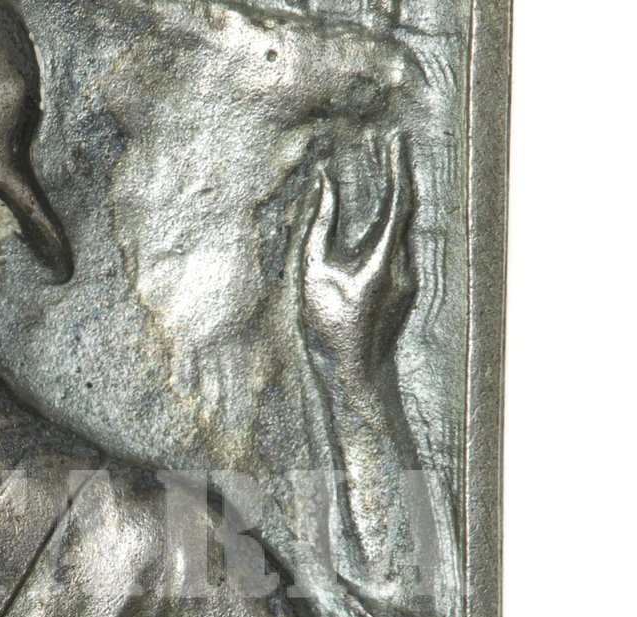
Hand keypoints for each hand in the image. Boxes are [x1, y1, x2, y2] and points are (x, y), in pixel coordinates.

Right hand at [300, 134, 417, 395]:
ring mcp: (407, 276)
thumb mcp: (313, 272)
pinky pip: (396, 244)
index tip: (390, 139)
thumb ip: (319, 225)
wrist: (357, 371)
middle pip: (404, 206)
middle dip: (393, 172)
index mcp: (384, 257)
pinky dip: (385, 221)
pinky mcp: (403, 287)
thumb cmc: (331, 325)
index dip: (395, 166)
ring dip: (388, 196)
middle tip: (382, 143)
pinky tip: (370, 216)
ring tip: (374, 170)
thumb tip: (324, 185)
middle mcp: (404, 263)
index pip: (398, 199)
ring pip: (402, 225)